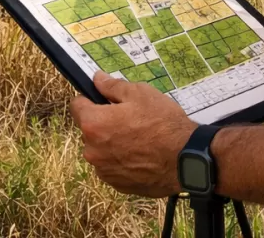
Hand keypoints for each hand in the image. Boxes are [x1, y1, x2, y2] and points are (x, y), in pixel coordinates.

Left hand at [70, 71, 196, 197]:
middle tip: (129, 119)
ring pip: (101, 150)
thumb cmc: (163, 123)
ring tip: (138, 139)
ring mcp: (104, 170)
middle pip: (90, 130)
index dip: (90, 99)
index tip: (104, 100)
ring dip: (112, 143)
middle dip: (104, 123)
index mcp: (93, 124)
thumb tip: (97, 79)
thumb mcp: (140, 93)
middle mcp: (92, 150)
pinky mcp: (117, 184)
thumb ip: (112, 86)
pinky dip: (122, 160)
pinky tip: (141, 155)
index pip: (76, 106)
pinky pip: (113, 167)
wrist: (186, 158)